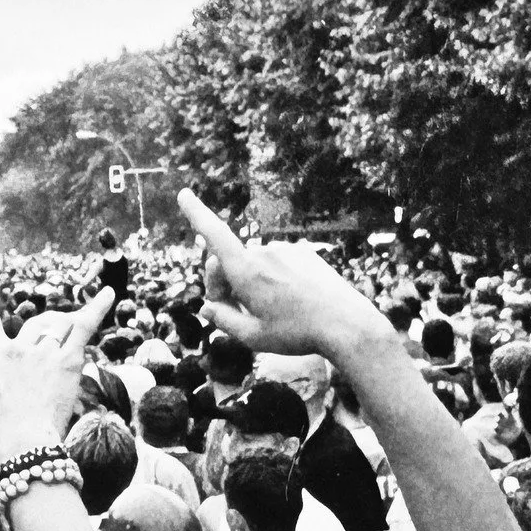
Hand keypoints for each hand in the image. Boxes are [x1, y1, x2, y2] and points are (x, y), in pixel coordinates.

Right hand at [0, 258, 114, 461]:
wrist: (24, 444)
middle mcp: (17, 347)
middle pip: (33, 325)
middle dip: (40, 337)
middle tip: (42, 368)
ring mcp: (44, 352)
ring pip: (57, 326)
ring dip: (62, 333)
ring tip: (63, 351)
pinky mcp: (69, 361)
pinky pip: (85, 327)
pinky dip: (98, 308)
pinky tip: (110, 291)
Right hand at [176, 189, 392, 358]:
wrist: (347, 324)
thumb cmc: (297, 333)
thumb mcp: (252, 337)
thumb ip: (223, 320)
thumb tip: (207, 307)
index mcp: (247, 271)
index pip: (215, 235)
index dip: (196, 213)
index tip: (183, 193)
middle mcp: (265, 253)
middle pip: (229, 261)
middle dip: (223, 282)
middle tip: (232, 312)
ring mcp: (286, 250)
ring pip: (254, 263)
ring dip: (250, 281)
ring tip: (268, 311)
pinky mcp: (304, 253)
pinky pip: (277, 262)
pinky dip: (273, 277)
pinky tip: (288, 300)